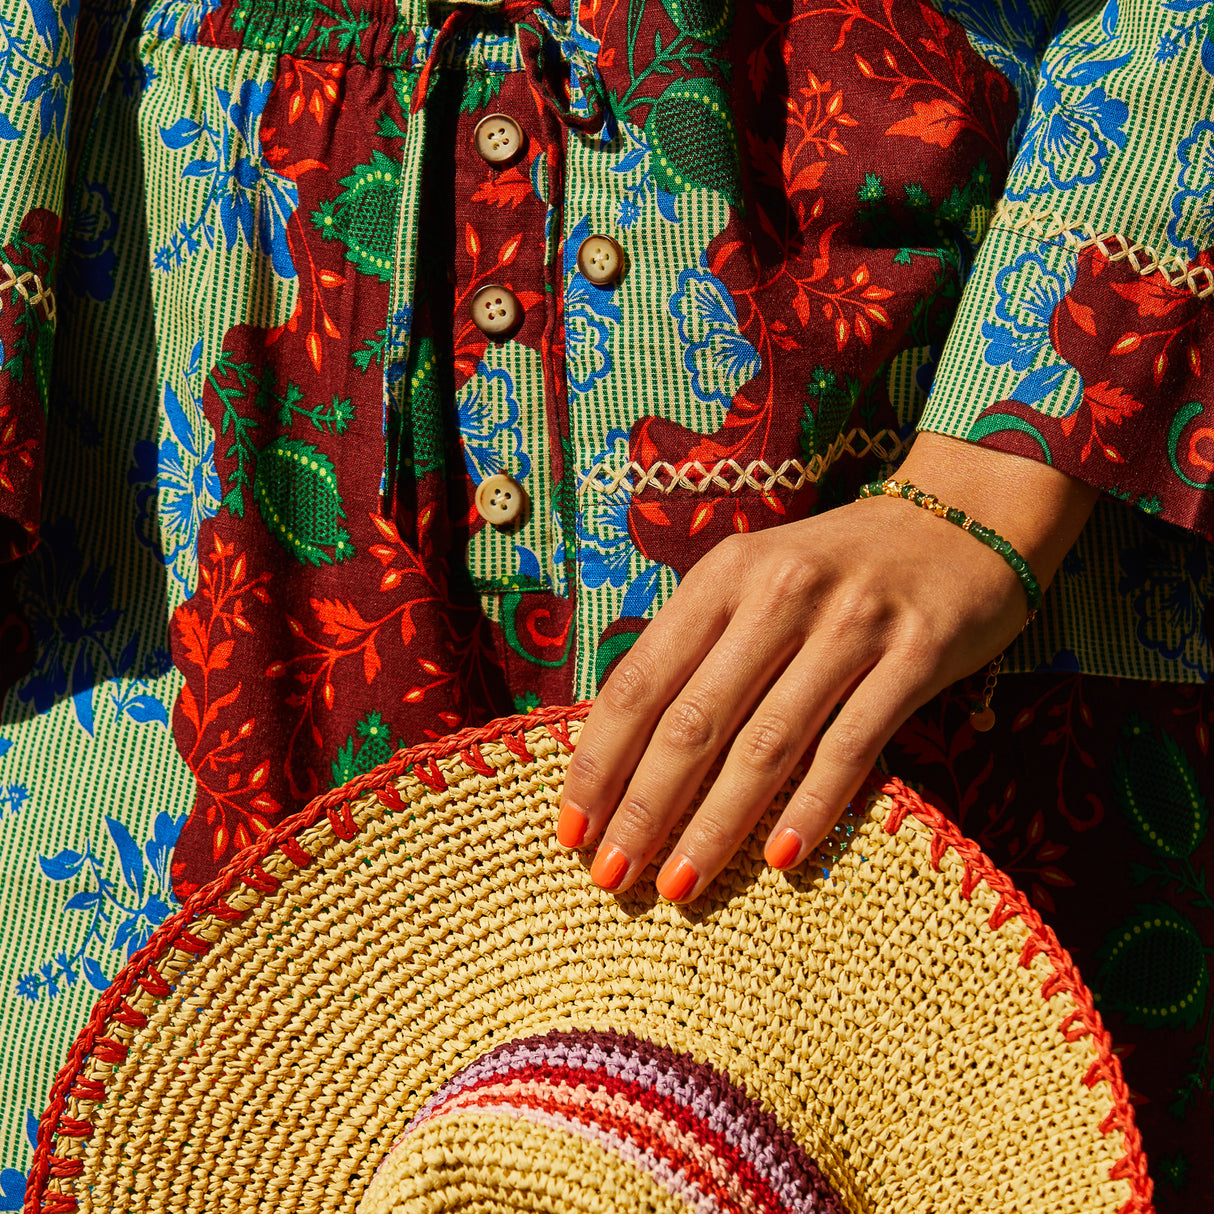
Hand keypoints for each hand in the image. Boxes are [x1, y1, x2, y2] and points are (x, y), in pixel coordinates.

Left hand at [558, 434, 1099, 901]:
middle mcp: (779, 594)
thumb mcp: (753, 582)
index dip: (600, 759)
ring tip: (679, 885)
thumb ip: (698, 648)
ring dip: (717, 824)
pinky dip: (813, 807)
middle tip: (612, 876)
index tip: (570, 827)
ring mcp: (851, 624)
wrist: (961, 521)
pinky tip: (779, 858)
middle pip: (694, 720)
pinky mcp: (915, 655)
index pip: (641, 680)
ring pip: (767, 744)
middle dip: (644, 808)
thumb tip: (623, 748)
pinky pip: (852, 747)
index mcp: (723, 576)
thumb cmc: (835, 571)